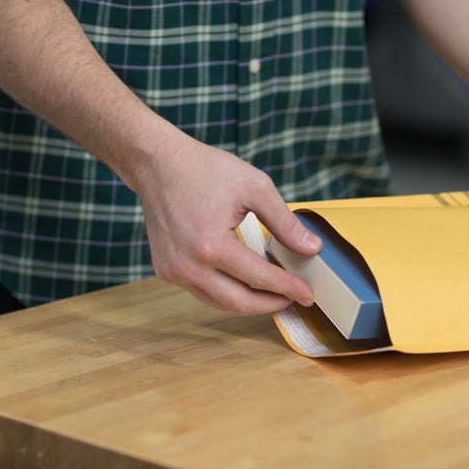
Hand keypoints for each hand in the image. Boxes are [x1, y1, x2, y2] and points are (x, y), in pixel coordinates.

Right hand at [136, 137, 320, 314]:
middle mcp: (189, 266)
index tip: (307, 294)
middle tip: (293, 299)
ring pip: (220, 303)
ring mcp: (174, 271)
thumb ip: (285, 223)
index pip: (260, 278)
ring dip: (249, 302)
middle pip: (240, 303)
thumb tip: (311, 248)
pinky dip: (226, 292)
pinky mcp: (166, 270)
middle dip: (271, 304)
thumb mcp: (255, 188)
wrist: (157, 163)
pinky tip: (244, 281)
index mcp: (211, 246)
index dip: (288, 288)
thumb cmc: (204, 169)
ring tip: (273, 293)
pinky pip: (203, 292)